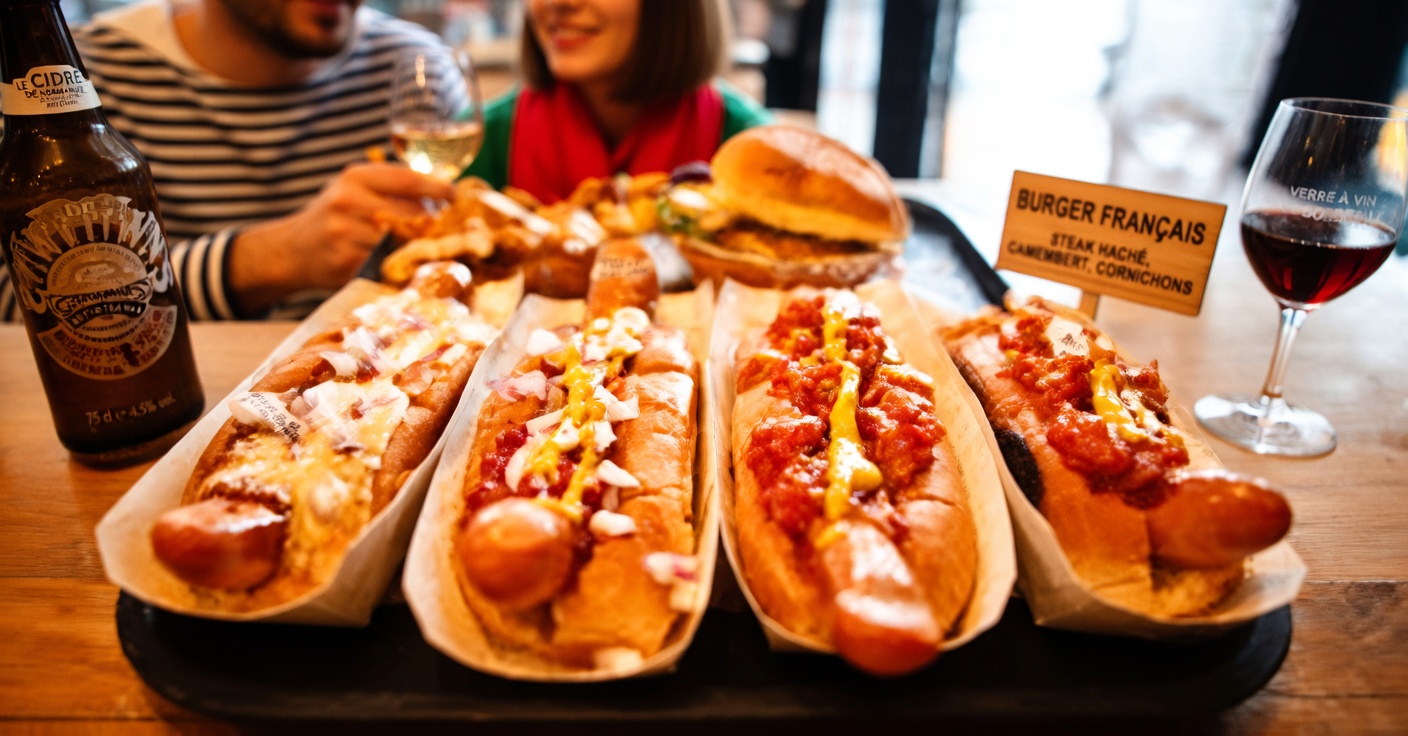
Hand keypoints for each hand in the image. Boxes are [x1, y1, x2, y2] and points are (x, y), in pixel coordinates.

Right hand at [225, 163, 452, 315]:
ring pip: (403, 241)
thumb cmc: (334, 216)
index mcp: (356, 177)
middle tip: (452, 229)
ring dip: (420, 246)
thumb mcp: (354, 189)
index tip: (456, 196)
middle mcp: (349, 201)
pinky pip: (387, 264)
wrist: (290, 251)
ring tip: (429, 247)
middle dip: (434, 222)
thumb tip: (444, 192)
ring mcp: (346, 233)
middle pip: (412, 212)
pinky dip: (401, 265)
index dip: (439, 188)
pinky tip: (407, 264)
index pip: (410, 179)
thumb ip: (391, 187)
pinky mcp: (346, 263)